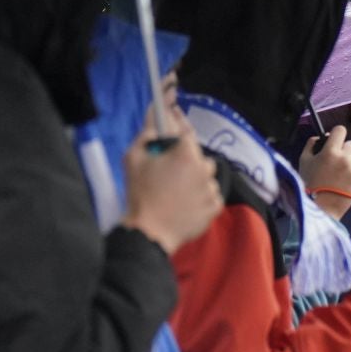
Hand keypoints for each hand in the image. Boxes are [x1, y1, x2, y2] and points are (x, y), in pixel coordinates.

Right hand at [123, 104, 222, 255]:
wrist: (151, 232)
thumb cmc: (140, 193)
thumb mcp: (134, 158)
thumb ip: (146, 134)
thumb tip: (155, 119)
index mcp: (186, 153)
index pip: (186, 135)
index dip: (178, 137)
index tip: (173, 143)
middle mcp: (205, 168)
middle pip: (199, 157)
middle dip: (186, 162)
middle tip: (169, 174)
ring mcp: (212, 189)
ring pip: (206, 177)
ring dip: (195, 180)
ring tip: (177, 192)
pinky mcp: (216, 207)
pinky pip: (211, 196)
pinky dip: (201, 198)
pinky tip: (185, 204)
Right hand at [298, 126, 350, 219]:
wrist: (321, 207)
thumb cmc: (309, 184)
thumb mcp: (304, 161)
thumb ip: (311, 145)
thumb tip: (319, 137)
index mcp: (331, 151)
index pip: (341, 130)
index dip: (336, 134)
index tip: (334, 140)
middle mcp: (345, 158)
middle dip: (344, 149)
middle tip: (336, 159)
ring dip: (350, 161)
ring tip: (339, 172)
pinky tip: (343, 181)